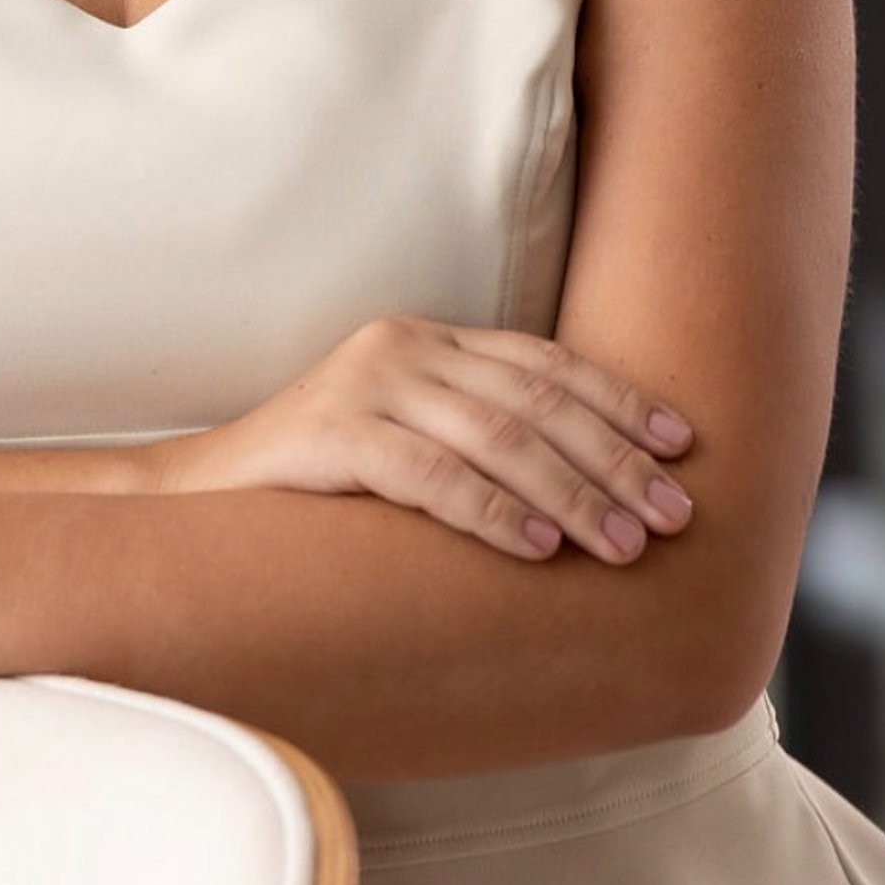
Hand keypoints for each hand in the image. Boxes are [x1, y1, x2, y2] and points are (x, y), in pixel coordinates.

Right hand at [149, 317, 695, 564]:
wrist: (202, 496)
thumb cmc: (324, 482)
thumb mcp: (411, 438)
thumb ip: (481, 436)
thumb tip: (599, 485)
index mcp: (429, 339)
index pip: (546, 362)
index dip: (620, 401)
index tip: (682, 448)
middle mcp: (402, 347)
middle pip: (534, 400)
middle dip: (613, 460)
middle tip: (672, 517)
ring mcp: (364, 385)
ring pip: (495, 435)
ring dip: (572, 492)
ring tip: (623, 545)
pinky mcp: (330, 434)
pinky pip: (429, 472)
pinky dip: (492, 510)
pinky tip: (539, 545)